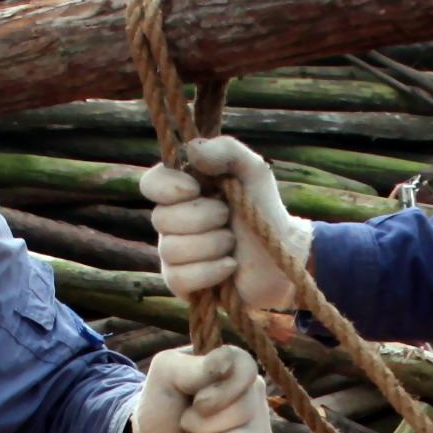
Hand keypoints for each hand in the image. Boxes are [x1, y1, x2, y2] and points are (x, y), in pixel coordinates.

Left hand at [132, 343, 271, 432]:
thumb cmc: (162, 402)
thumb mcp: (166, 375)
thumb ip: (195, 366)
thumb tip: (227, 358)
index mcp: (234, 366)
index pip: (245, 369)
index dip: (221, 390)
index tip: (197, 402)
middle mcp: (253, 394)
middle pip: (241, 411)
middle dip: (200, 425)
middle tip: (184, 424)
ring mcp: (259, 428)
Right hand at [140, 136, 310, 309]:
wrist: (281, 256)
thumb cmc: (263, 210)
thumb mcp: (252, 171)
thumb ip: (226, 150)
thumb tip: (191, 150)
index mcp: (182, 190)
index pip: (151, 184)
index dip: (168, 187)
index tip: (195, 188)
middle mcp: (171, 220)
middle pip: (162, 218)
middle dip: (204, 218)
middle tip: (228, 218)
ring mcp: (172, 252)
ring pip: (172, 249)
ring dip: (213, 245)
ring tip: (232, 244)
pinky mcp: (179, 282)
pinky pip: (179, 277)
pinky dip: (210, 271)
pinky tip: (229, 266)